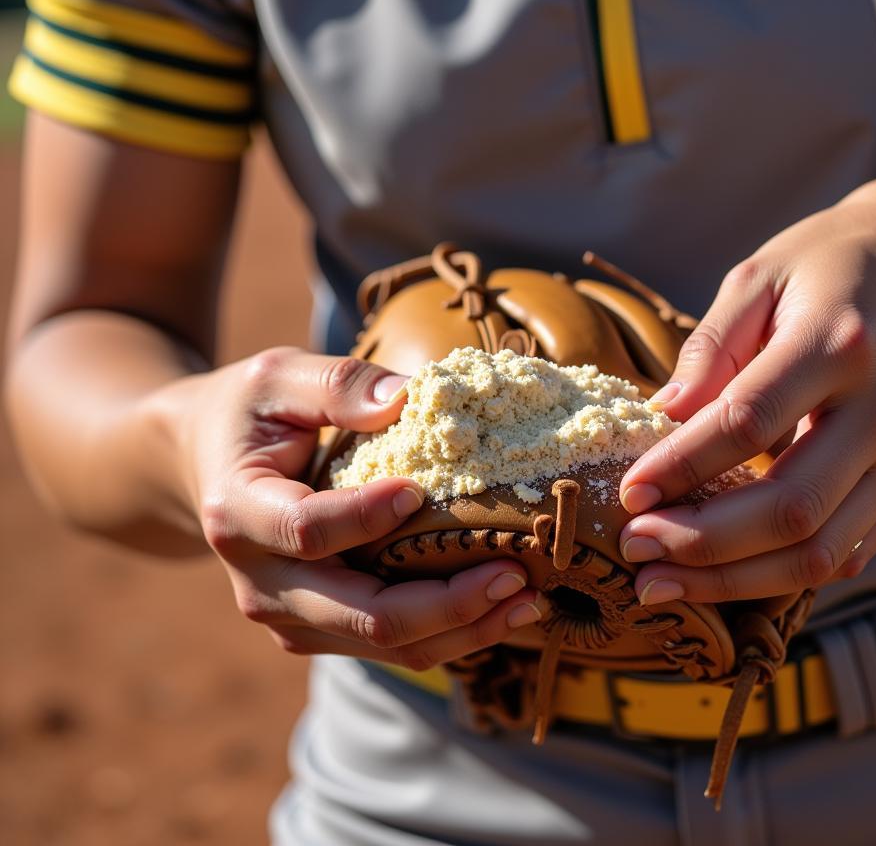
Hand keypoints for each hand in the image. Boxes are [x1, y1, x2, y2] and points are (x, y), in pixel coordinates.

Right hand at [169, 347, 543, 665]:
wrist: (203, 466)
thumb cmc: (248, 413)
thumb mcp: (278, 377)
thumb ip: (338, 384)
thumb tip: (409, 399)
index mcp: (238, 512)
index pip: (308, 531)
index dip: (367, 517)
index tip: (421, 489)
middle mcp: (259, 582)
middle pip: (362, 614)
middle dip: (447, 602)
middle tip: (516, 573)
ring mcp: (286, 615)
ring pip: (383, 643)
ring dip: (459, 628)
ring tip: (525, 597)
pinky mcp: (314, 628)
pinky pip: (385, 644)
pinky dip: (445, 632)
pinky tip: (495, 606)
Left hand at [618, 174, 875, 604]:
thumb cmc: (831, 263)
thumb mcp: (760, 275)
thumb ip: (711, 345)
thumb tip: (662, 415)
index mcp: (838, 343)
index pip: (747, 423)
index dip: (680, 467)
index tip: (628, 493)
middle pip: (789, 507)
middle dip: (700, 542)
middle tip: (634, 548)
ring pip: (820, 550)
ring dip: (733, 580)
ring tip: (662, 582)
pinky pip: (851, 551)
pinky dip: (784, 576)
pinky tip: (725, 576)